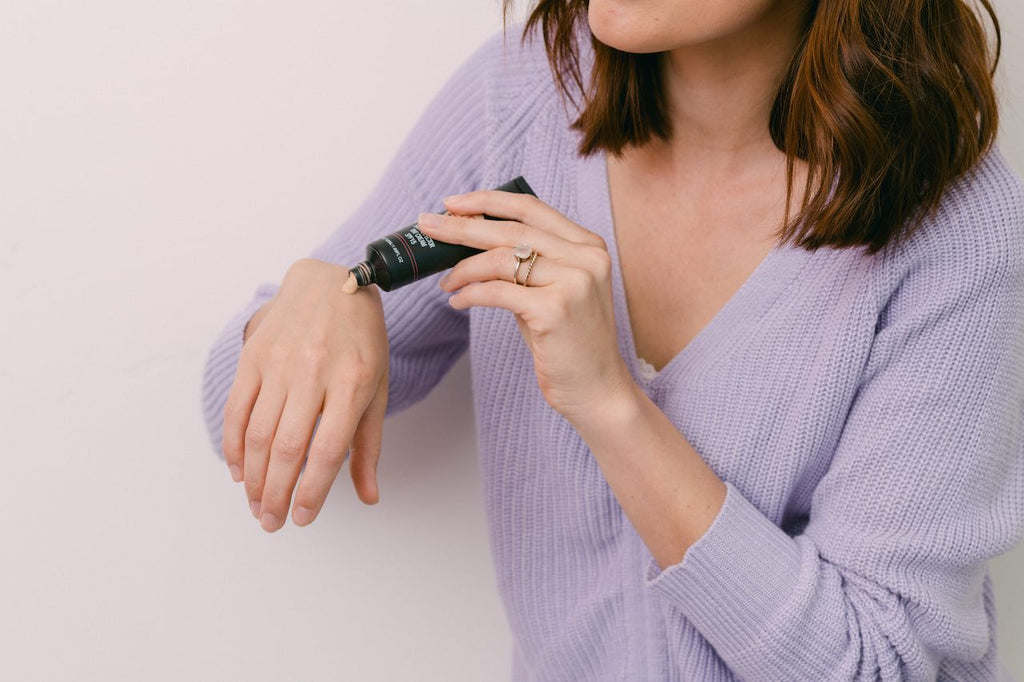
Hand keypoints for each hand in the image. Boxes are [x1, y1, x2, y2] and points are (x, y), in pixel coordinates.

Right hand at [222, 258, 388, 531]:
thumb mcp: (377, 388)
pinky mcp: (254, 356)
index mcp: (353, 383)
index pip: (327, 450)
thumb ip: (368, 444)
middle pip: (287, 447)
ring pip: (258, 433)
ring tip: (256, 505)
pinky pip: (236, 409)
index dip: (312, 491)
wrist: (330, 282)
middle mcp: (314, 373)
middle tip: (272, 522)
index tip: (302, 518)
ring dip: (253, 478)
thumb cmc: (361, 342)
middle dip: (276, 494)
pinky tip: (238, 470)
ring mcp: (280, 362)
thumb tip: (368, 497)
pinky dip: (232, 445)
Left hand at [416, 191, 634, 424]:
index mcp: (588, 245)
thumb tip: (471, 241)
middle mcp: (586, 257)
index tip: (453, 203)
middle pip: (511, 230)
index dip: (488, 201)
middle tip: (428, 225)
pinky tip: (458, 301)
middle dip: (462, 226)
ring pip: (501, 259)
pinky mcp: (555, 309)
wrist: (597, 388)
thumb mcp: (553, 291)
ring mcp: (574, 282)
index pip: (531, 208)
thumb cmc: (568, 342)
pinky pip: (497, 292)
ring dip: (463, 268)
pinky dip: (470, 294)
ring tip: (446, 281)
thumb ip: (527, 264)